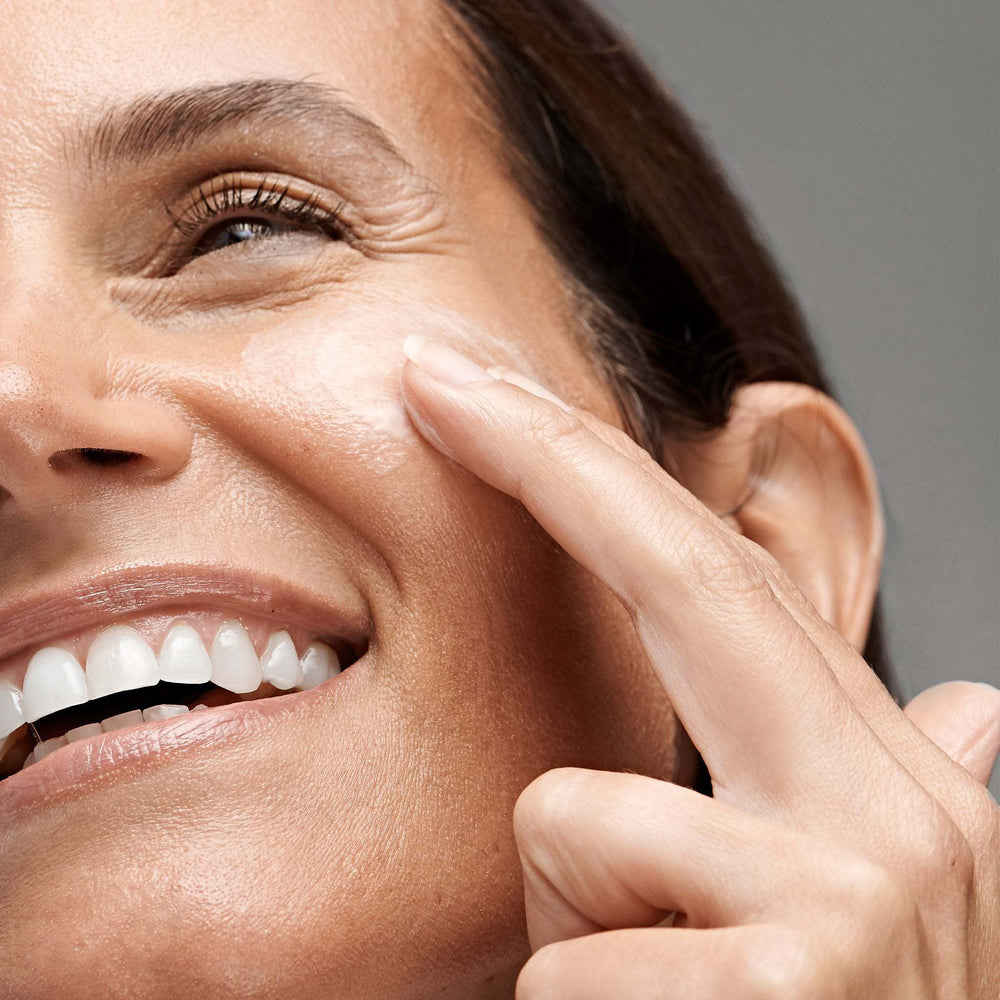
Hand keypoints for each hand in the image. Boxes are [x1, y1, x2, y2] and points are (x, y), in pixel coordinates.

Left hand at [399, 335, 999, 998]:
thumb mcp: (883, 909)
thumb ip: (894, 799)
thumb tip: (985, 700)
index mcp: (896, 783)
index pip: (726, 577)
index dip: (599, 470)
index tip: (479, 389)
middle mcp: (897, 811)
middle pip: (685, 574)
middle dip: (545, 455)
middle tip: (434, 374)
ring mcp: (847, 900)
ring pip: (577, 815)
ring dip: (576, 913)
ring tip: (653, 999)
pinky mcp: (771, 996)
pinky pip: (571, 963)